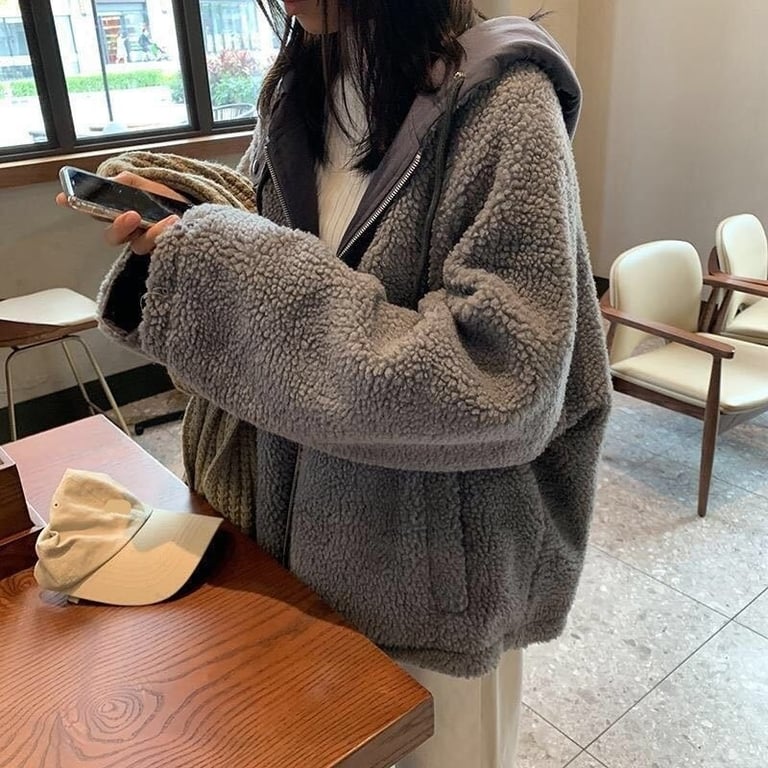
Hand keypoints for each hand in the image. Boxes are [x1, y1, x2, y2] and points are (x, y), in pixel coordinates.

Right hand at [55, 171, 189, 255]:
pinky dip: (167, 236)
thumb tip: (115, 180)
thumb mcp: (151, 184)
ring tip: (167, 220)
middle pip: (112, 236)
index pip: (93, 210)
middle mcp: (129, 230)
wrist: (199, 212)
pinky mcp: (163, 252)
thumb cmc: (171, 199)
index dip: (75, 204)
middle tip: (130, 215)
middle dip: (119, 227)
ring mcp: (145, 243)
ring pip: (137, 246)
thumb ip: (130, 182)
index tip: (63, 198)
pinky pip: (159, 249)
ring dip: (152, 233)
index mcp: (119, 211)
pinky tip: (175, 224)